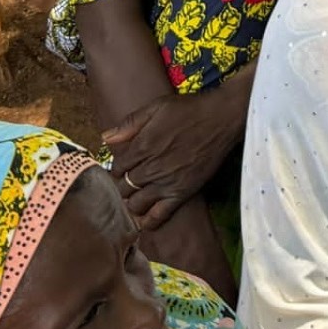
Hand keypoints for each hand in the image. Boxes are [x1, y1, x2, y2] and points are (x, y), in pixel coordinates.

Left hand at [105, 90, 241, 231]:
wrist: (221, 118)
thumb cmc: (189, 110)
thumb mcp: (157, 107)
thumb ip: (130, 123)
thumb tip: (106, 138)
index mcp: (142, 146)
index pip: (117, 167)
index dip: (118, 167)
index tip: (125, 166)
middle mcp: (151, 168)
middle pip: (124, 186)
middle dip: (123, 184)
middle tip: (129, 181)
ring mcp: (166, 183)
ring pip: (136, 203)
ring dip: (132, 201)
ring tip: (136, 196)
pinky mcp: (182, 193)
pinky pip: (160, 215)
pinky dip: (148, 221)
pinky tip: (145, 220)